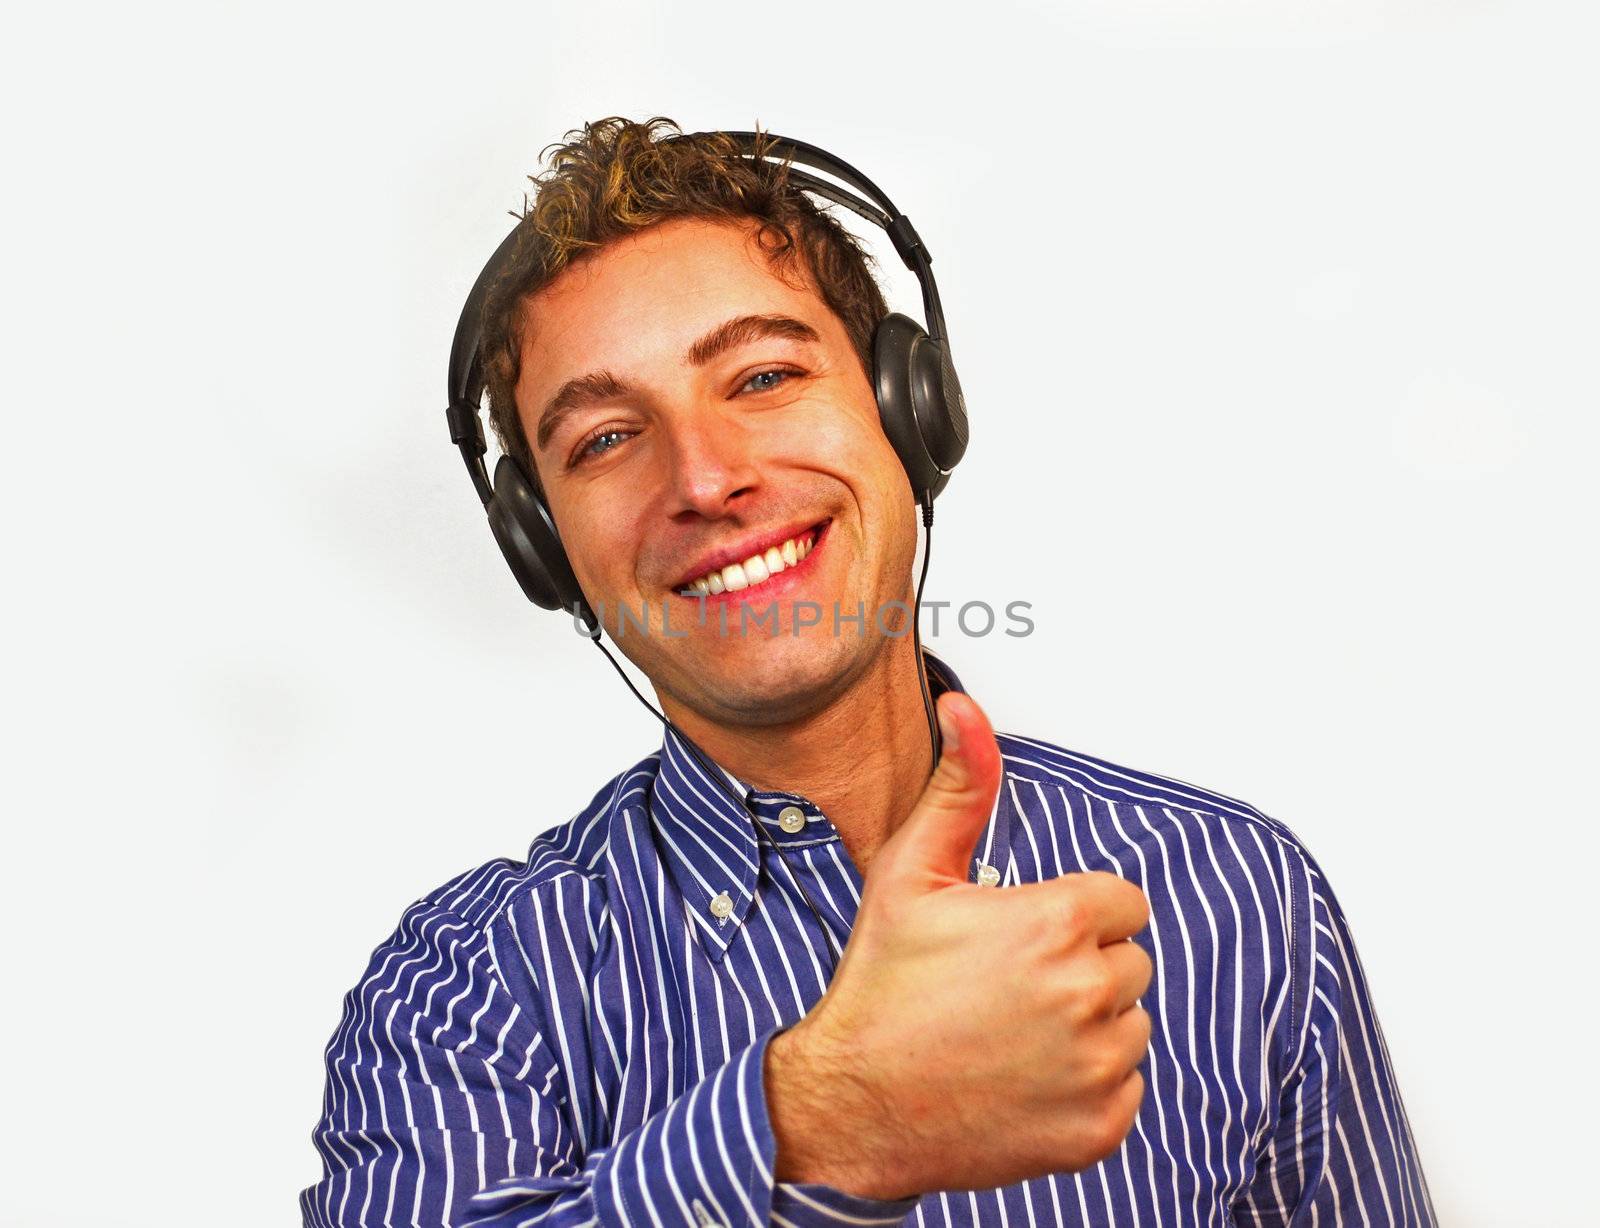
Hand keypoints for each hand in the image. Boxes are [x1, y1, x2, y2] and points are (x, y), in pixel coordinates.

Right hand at [767, 690, 1153, 1198]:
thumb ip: (960, 786)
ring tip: (1013, 1032)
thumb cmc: (881, 985)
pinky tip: (1024, 1079)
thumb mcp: (910, 871)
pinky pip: (1126, 1087)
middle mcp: (1087, 991)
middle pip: (1128, 960)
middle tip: (1007, 985)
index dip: (1071, 914)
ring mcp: (1097, 1065)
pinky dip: (1086, 1086)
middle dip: (1080, 966)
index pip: (1121, 902)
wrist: (855, 1101)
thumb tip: (965, 709)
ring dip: (1088, 1025)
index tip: (1022, 935)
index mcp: (1054, 922)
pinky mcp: (1100, 1126)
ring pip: (1130, 1022)